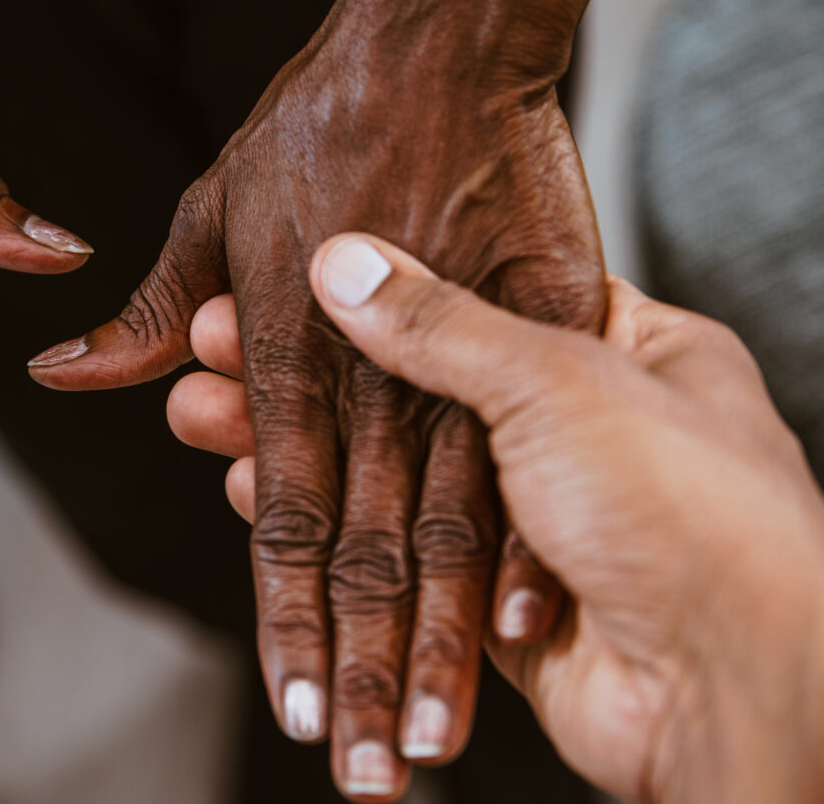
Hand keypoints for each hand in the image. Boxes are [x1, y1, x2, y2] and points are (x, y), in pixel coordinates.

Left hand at [29, 0, 601, 795]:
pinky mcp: (540, 311)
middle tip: (373, 773)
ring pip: (446, 518)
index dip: (286, 621)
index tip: (298, 709)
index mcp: (283, 341)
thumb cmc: (315, 118)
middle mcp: (365, 360)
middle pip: (364, 546)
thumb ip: (148, 315)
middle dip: (364, 668)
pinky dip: (533, 529)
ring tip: (439, 733)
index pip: (282, 514)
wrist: (436, 27)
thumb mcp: (211, 209)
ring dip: (442, 638)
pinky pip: (539, 435)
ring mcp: (457, 339)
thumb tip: (64, 374)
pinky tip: (530, 624)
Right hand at [173, 234, 823, 802]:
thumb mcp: (560, 378)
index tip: (279, 282)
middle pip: (415, 394)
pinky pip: (401, 563)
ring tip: (207, 419)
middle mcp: (589, 432)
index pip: (474, 299)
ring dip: (296, 454)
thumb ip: (441, 324)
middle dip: (305, 377)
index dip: (370, 292)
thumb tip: (344, 262)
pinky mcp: (514, 613)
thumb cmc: (690, 506)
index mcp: (631, 348)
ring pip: (395, 482)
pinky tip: (257, 495)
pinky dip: (328, 532)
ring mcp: (551, 525)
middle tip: (212, 354)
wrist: (742, 687)